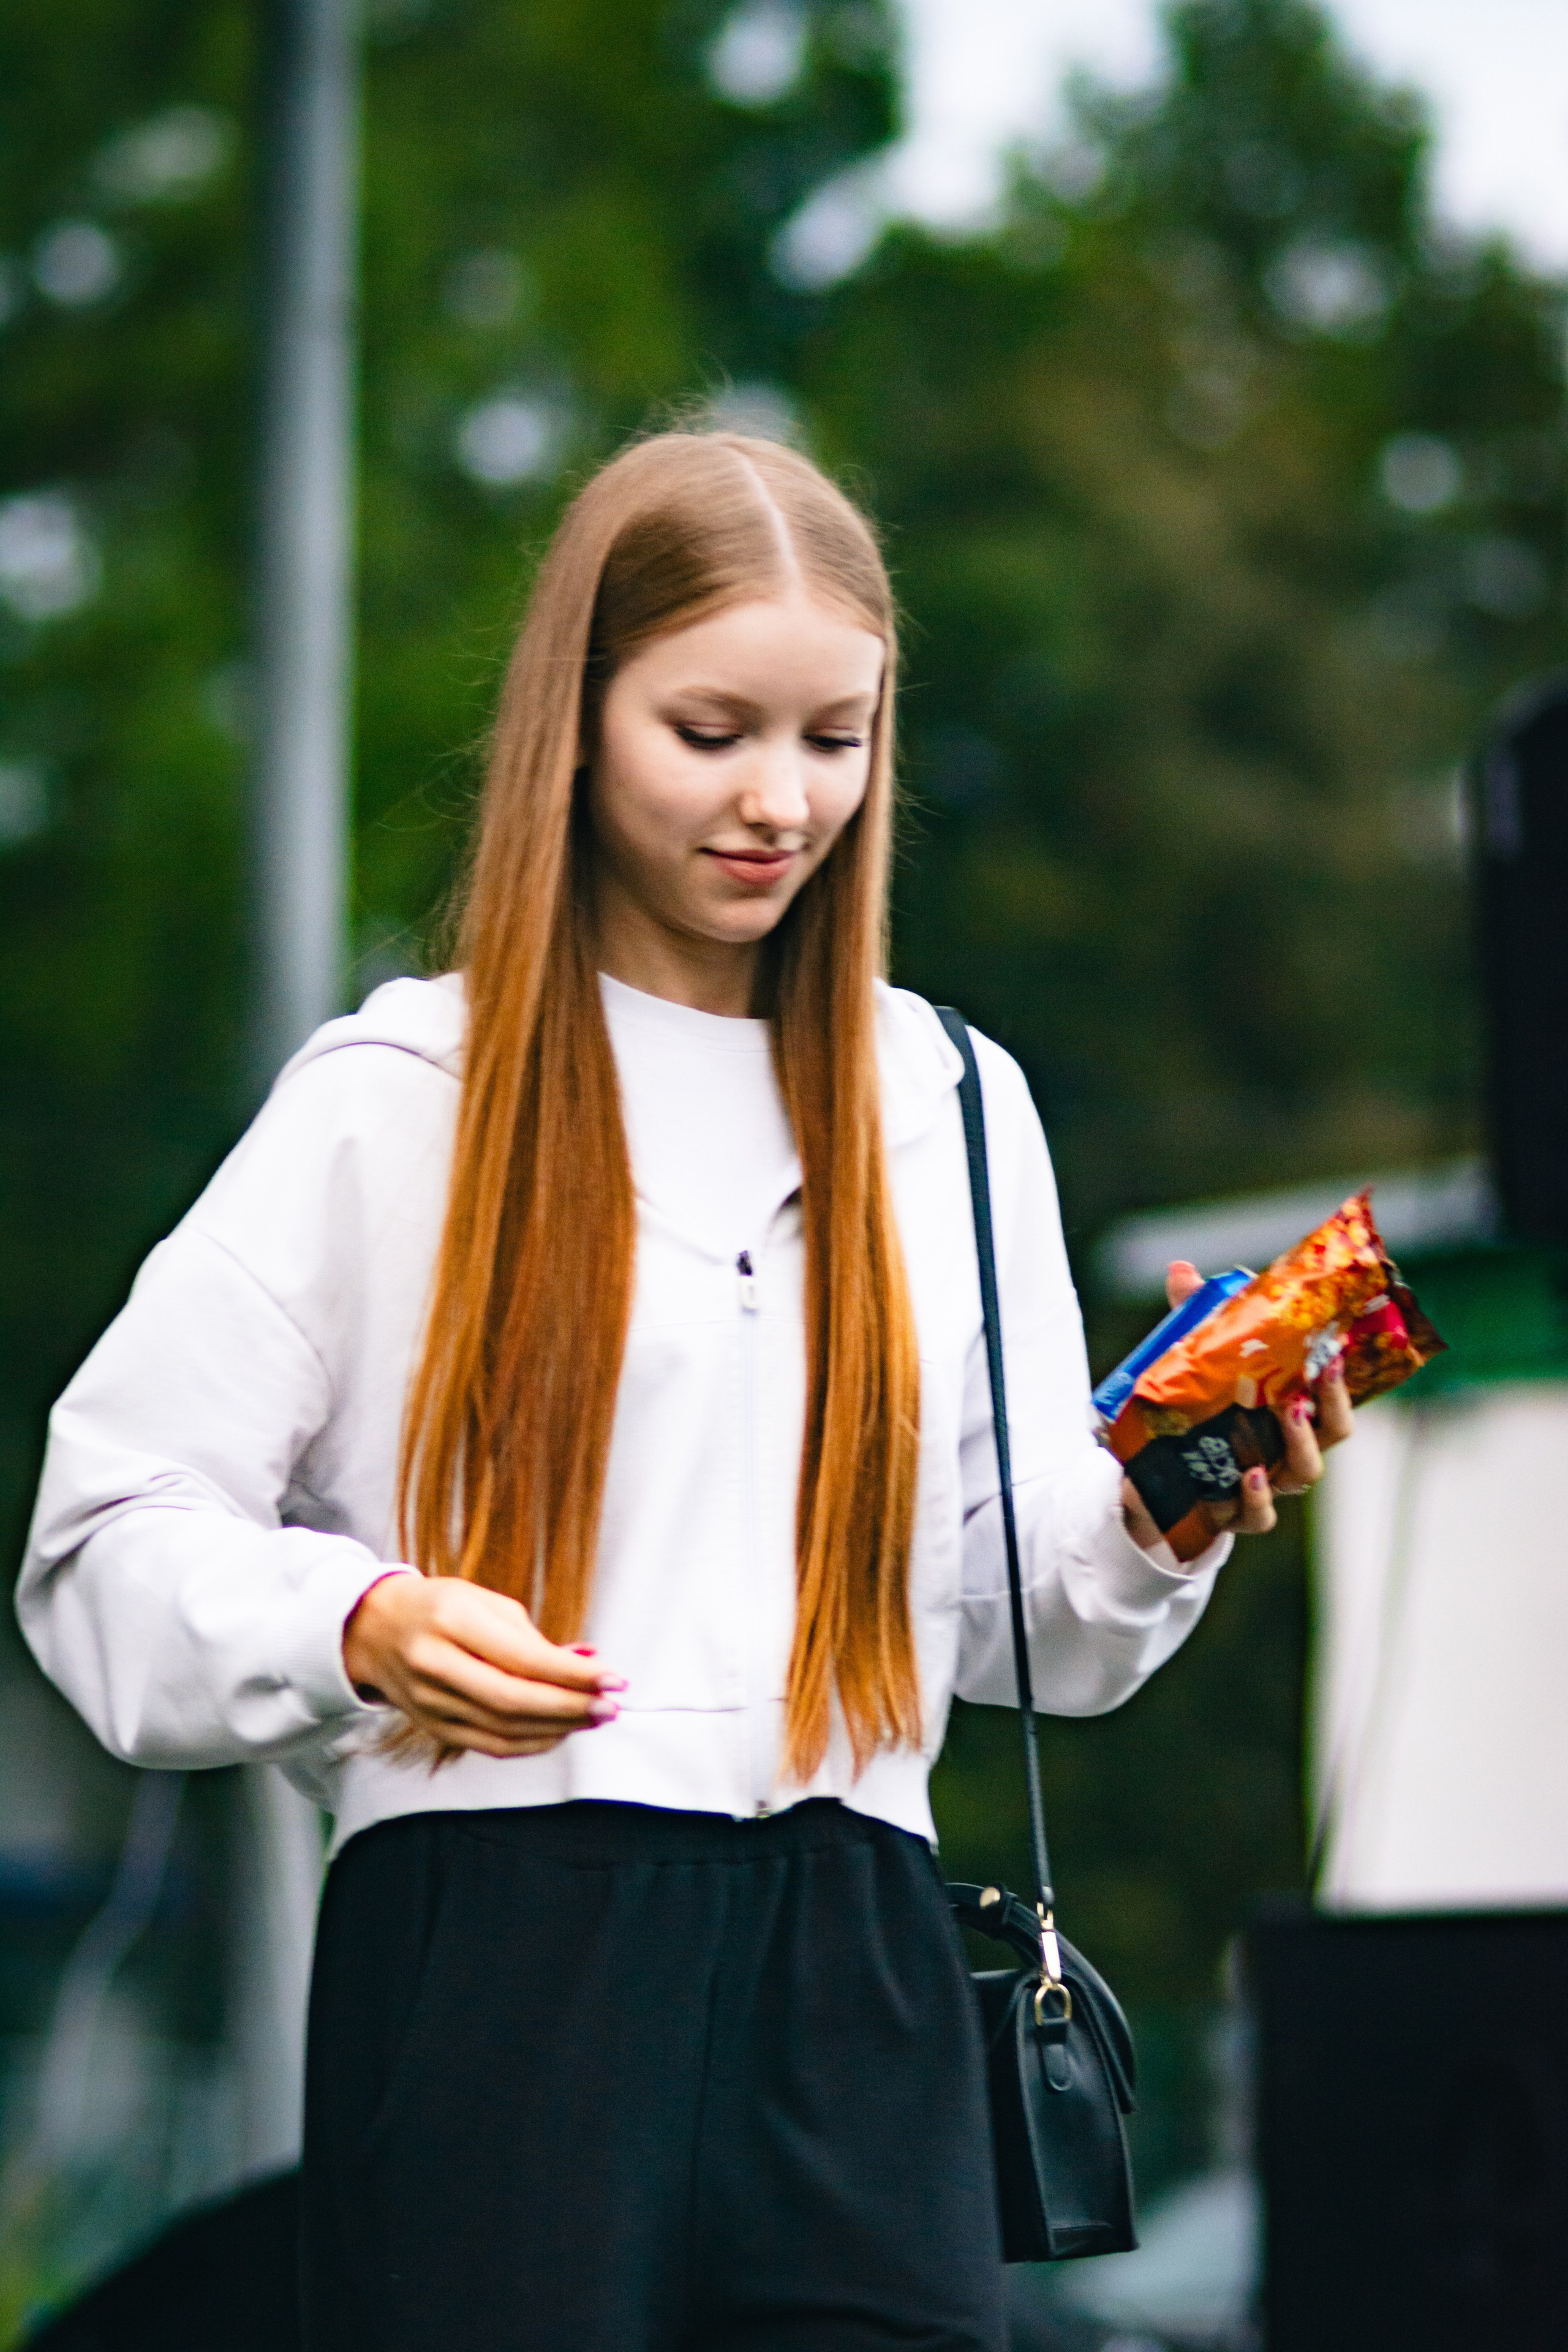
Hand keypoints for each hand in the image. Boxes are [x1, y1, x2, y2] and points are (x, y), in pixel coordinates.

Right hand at [342, 1573, 626, 1758]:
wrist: (374, 1630)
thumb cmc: (441, 1608)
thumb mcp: (484, 1602)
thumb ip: (533, 1637)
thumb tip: (588, 1660)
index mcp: (451, 1620)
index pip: (522, 1658)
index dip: (573, 1673)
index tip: (614, 1677)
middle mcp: (435, 1664)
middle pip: (514, 1701)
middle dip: (571, 1707)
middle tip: (611, 1706)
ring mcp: (430, 1703)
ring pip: (504, 1730)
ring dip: (559, 1728)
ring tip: (596, 1716)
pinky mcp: (432, 1727)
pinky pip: (490, 1745)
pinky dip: (532, 1743)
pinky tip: (561, 1731)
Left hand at [1119, 1258, 1354, 1551]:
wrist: (1149, 1481)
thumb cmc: (1190, 1413)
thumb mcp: (1191, 1361)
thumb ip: (1191, 1318)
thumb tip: (1181, 1270)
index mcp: (1286, 1412)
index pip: (1330, 1395)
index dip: (1340, 1377)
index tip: (1334, 1349)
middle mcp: (1286, 1449)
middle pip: (1331, 1435)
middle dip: (1331, 1406)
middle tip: (1318, 1376)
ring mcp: (1266, 1484)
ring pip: (1304, 1473)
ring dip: (1301, 1444)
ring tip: (1287, 1414)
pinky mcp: (1233, 1514)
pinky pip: (1259, 1516)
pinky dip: (1259, 1498)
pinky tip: (1250, 1475)